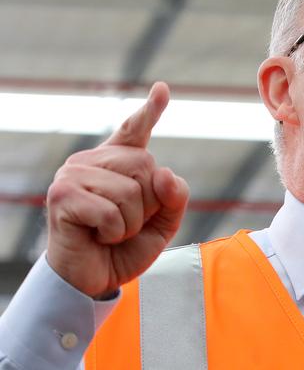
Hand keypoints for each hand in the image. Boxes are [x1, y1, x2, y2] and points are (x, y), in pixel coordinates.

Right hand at [46, 82, 188, 297]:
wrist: (91, 281)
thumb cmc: (124, 249)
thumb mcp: (163, 224)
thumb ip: (174, 197)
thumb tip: (166, 173)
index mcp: (117, 163)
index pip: (135, 130)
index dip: (150, 111)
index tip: (162, 89)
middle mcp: (92, 161)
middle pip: (146, 166)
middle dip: (148, 204)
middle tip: (126, 223)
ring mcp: (74, 174)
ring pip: (131, 191)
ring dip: (131, 223)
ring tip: (111, 232)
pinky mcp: (63, 195)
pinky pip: (113, 212)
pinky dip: (116, 233)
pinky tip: (99, 236)